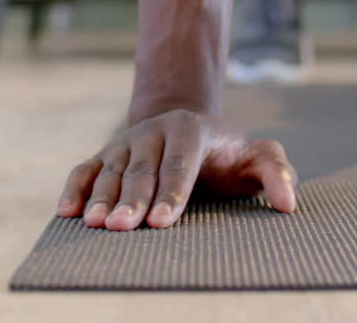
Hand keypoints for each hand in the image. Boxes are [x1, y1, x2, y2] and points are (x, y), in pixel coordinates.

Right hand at [56, 109, 297, 230]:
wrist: (188, 128)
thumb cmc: (228, 154)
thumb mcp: (258, 156)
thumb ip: (276, 172)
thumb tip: (288, 203)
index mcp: (190, 129)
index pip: (180, 163)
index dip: (171, 192)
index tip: (164, 221)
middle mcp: (154, 132)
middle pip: (141, 169)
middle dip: (132, 200)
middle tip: (124, 228)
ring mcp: (126, 142)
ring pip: (111, 170)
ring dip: (101, 198)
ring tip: (96, 225)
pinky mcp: (106, 155)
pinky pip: (86, 170)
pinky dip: (75, 188)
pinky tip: (67, 212)